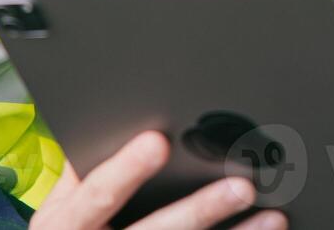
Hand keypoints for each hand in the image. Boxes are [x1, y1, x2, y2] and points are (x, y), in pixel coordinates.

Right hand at [30, 131, 285, 229]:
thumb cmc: (69, 229)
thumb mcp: (60, 203)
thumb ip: (83, 166)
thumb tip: (109, 115)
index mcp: (69, 223)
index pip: (99, 195)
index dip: (127, 170)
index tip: (158, 142)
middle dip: (201, 209)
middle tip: (242, 186)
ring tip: (273, 216)